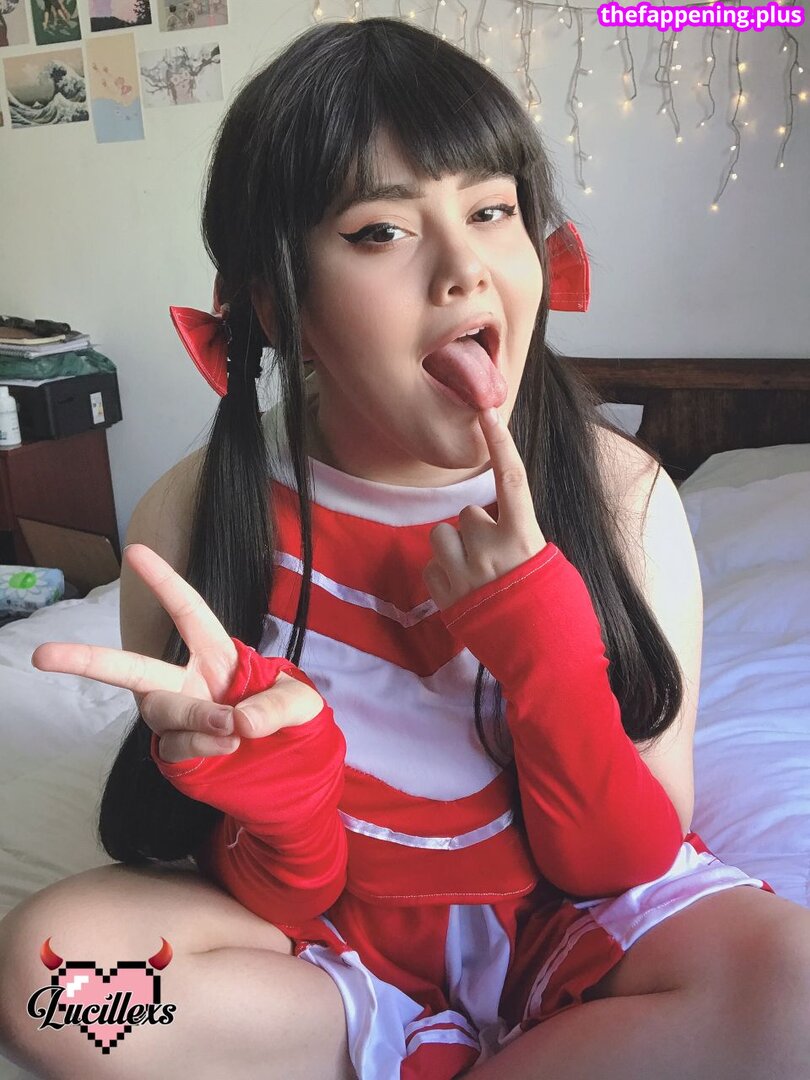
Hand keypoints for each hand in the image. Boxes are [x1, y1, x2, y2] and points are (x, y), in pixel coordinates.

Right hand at [30, 544, 324, 763]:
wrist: (288, 771)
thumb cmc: (286, 719)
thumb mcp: (301, 704)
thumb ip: (276, 706)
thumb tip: (237, 721)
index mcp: (216, 655)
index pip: (188, 612)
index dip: (164, 583)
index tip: (135, 551)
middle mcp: (185, 682)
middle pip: (134, 668)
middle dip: (87, 659)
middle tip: (45, 654)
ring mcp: (176, 718)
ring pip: (160, 711)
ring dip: (194, 717)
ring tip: (232, 728)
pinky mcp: (176, 753)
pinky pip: (175, 747)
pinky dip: (202, 746)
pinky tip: (228, 747)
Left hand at [422, 407, 546, 610]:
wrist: (544, 660)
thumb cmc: (554, 608)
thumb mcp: (548, 561)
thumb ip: (520, 533)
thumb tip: (500, 519)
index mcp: (523, 537)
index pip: (510, 478)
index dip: (500, 442)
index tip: (487, 411)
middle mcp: (489, 550)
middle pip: (467, 513)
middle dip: (476, 528)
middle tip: (495, 556)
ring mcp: (463, 573)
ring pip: (441, 535)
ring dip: (454, 548)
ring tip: (475, 572)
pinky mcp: (444, 596)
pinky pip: (431, 566)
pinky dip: (443, 573)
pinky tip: (464, 590)